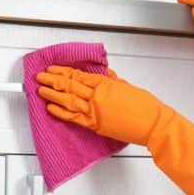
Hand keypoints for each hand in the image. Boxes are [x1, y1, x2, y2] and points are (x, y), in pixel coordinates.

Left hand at [36, 66, 160, 145]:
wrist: (153, 124)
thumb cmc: (146, 107)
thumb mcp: (129, 87)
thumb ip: (115, 82)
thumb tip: (107, 77)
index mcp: (107, 84)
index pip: (79, 75)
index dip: (63, 71)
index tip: (53, 69)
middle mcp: (98, 96)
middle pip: (70, 85)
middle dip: (52, 80)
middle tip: (40, 76)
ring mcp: (95, 111)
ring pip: (68, 100)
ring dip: (52, 94)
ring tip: (41, 90)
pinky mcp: (96, 125)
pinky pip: (73, 118)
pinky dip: (60, 112)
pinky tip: (50, 108)